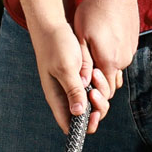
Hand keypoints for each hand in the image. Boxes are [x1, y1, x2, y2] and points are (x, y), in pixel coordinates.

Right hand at [29, 18, 110, 134]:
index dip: (85, 125)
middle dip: (97, 106)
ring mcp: (71, 87)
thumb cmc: (56, 45)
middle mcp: (64, 96)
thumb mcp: (66, 67)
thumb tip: (79, 113)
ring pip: (92, 102)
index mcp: (57, 98)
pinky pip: (93, 88)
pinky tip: (96, 70)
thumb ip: (73, 90)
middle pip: (86, 116)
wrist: (52, 25)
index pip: (70, 125)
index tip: (95, 113)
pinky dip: (99, 83)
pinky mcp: (78, 78)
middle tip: (96, 88)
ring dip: (99, 91)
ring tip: (95, 72)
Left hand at [70, 0, 141, 103]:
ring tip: (91, 57)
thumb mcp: (81, 37)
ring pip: (116, 68)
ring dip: (105, 68)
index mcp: (110, 61)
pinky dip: (111, 56)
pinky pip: (121, 56)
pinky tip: (101, 44)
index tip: (84, 89)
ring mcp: (130, 50)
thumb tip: (82, 83)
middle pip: (112, 82)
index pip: (106, 91)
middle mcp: (124, 59)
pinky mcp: (132, 42)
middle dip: (99, 83)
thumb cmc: (94, 11)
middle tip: (85, 76)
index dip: (95, 94)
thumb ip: (83, 63)